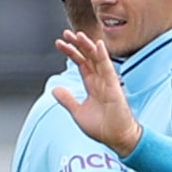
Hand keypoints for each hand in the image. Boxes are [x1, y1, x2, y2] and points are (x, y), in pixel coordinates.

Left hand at [51, 29, 141, 157]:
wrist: (117, 138)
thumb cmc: (102, 128)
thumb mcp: (78, 112)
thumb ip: (67, 99)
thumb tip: (55, 89)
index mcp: (92, 85)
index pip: (81, 64)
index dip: (71, 53)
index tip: (60, 43)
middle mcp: (100, 81)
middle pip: (88, 57)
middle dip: (77, 45)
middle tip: (66, 33)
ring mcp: (108, 82)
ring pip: (96, 59)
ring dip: (87, 46)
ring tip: (78, 34)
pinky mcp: (114, 87)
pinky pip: (108, 68)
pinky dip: (103, 56)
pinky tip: (97, 44)